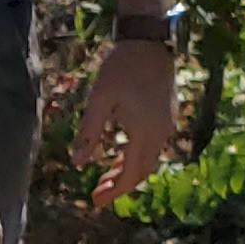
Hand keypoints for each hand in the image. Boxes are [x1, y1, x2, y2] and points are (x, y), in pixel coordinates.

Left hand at [75, 37, 181, 206]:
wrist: (149, 41)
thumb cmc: (121, 67)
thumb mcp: (99, 99)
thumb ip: (88, 132)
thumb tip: (77, 164)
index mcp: (145, 132)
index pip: (131, 173)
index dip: (114, 191)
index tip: (95, 202)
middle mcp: (161, 133)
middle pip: (142, 172)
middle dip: (120, 186)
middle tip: (97, 195)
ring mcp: (167, 125)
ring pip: (149, 160)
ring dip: (127, 172)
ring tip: (104, 179)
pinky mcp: (167, 116)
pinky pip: (153, 147)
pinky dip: (135, 158)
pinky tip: (119, 157)